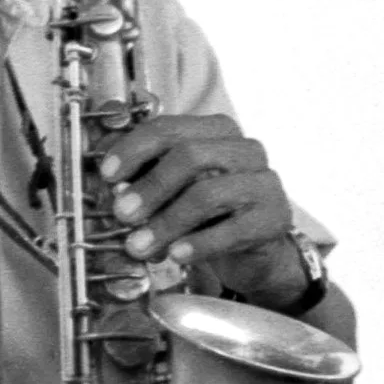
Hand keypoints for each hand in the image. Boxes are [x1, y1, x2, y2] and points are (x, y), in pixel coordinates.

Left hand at [96, 114, 305, 307]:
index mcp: (215, 131)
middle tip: (122, 214)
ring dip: (166, 223)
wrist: (252, 249)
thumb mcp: (172, 190)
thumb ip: (143, 179)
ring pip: (207, 194)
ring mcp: (263, 182)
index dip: (133, 149)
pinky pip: (233, 230)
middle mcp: (244, 149)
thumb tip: (112, 183)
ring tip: (140, 246)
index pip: (169, 128)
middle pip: (190, 155)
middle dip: (149, 187)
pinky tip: (176, 255)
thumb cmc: (207, 213)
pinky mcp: (275, 217)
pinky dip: (199, 244)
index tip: (108, 175)